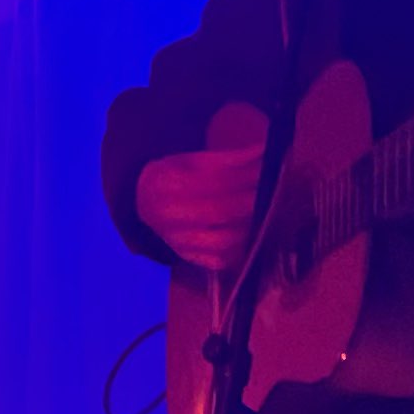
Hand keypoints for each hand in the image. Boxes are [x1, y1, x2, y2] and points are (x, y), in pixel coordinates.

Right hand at [136, 142, 262, 276]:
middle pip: (219, 211)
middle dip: (249, 200)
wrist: (143, 202)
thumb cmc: (173, 176)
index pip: (213, 182)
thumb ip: (226, 159)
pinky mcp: (189, 258)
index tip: (264, 170)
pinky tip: (247, 232)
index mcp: (167, 184)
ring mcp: (179, 241)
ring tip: (261, 211)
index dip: (243, 177)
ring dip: (248, 225)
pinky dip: (239, 248)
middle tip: (269, 191)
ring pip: (223, 240)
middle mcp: (170, 217)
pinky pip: (221, 260)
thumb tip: (261, 153)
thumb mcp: (192, 160)